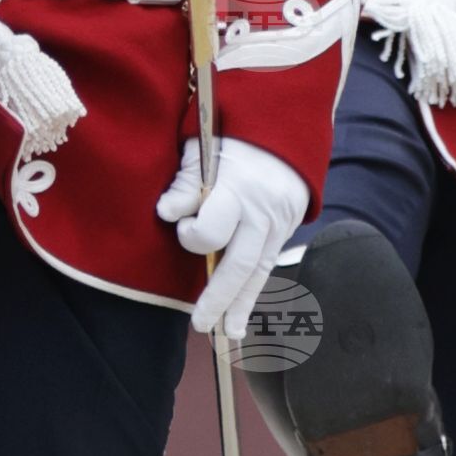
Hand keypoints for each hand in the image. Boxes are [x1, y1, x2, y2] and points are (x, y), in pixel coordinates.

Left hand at [157, 136, 309, 340]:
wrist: (285, 122)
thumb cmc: (233, 131)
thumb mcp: (204, 145)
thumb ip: (187, 182)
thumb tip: (167, 213)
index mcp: (239, 186)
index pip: (213, 228)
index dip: (192, 234)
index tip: (180, 223)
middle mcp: (262, 210)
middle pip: (240, 263)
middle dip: (219, 296)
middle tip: (200, 324)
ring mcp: (280, 221)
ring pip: (259, 270)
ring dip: (241, 304)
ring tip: (227, 333)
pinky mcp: (288, 227)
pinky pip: (269, 264)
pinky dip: (255, 289)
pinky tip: (242, 313)